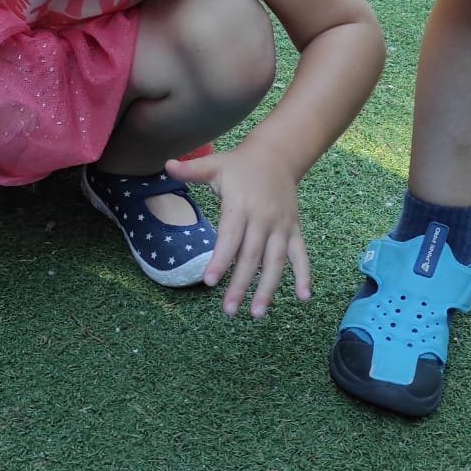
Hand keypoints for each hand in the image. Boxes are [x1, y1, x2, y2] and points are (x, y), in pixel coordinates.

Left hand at [165, 144, 311, 318]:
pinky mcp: (294, 231)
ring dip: (268, 289)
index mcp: (241, 206)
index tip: (209, 281)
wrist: (277, 156)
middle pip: (252, 256)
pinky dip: (304, 275)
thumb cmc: (239, 165)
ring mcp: (281, 227)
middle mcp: (264, 219)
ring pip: (275, 262)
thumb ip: (192, 170)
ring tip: (256, 314)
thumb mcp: (215, 164)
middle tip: (228, 310)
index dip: (220, 259)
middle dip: (240, 285)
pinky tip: (303, 298)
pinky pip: (300, 256)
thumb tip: (166, 165)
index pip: (230, 237)